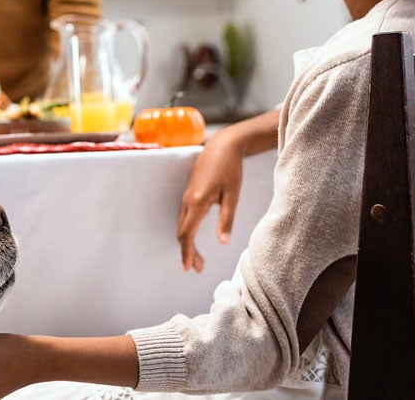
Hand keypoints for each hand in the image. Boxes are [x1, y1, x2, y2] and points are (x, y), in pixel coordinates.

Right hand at [176, 131, 243, 272]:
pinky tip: (195, 238)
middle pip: (182, 232)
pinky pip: (184, 217)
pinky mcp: (189, 193)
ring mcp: (186, 196)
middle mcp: (187, 200)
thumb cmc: (230, 169)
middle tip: (197, 269)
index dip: (187, 252)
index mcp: (197, 202)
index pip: (187, 233)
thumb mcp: (232, 195)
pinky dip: (188, 232)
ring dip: (187, 243)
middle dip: (187, 252)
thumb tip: (223, 243)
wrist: (222, 145)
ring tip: (198, 259)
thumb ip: (226, 219)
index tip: (189, 267)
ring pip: (182, 225)